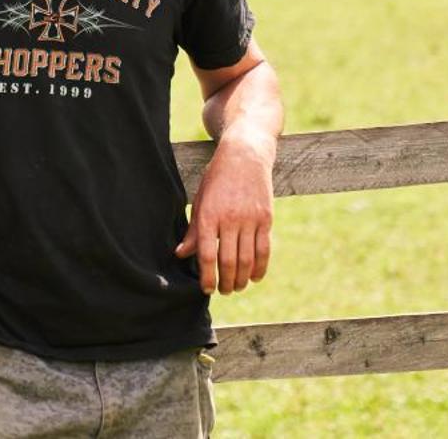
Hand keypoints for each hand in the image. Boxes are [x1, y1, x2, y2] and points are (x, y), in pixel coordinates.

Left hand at [173, 132, 273, 294]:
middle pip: (228, 261)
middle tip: (223, 291)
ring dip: (242, 279)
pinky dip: (260, 267)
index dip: (207, 276)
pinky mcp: (266, 218)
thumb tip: (181, 254)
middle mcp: (230, 218)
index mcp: (209, 215)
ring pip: (247, 259)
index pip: (206, 254)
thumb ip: (193, 230)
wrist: (245, 155)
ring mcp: (250, 219)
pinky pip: (264, 249)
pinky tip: (254, 277)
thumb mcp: (200, 200)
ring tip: (237, 287)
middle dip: (225, 282)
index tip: (206, 289)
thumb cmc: (217, 179)